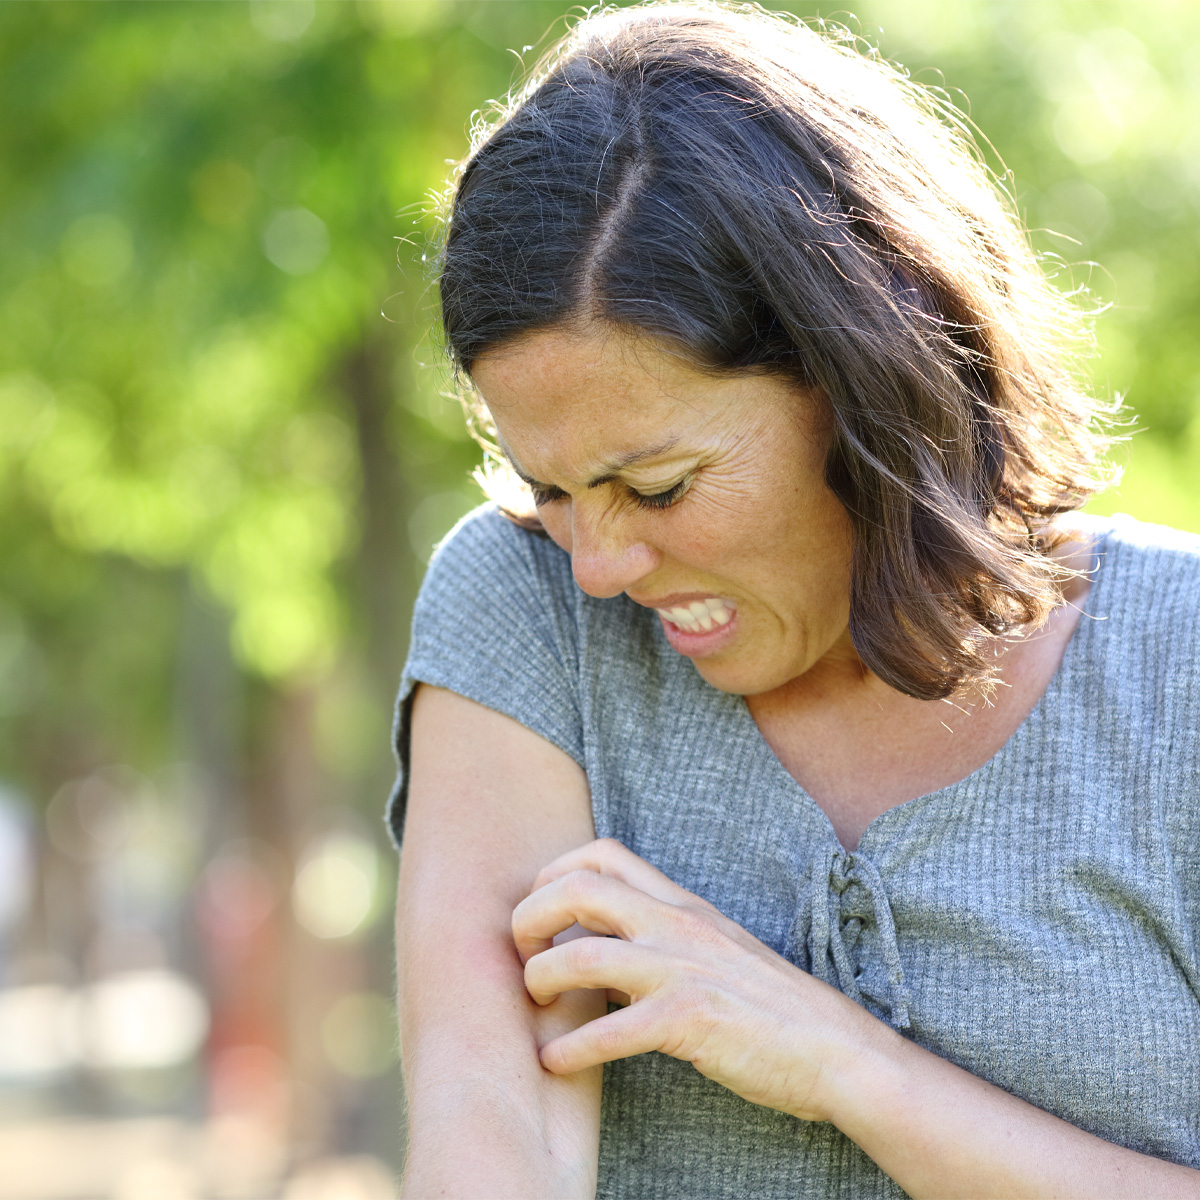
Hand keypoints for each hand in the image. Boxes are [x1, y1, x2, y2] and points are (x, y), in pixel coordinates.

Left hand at [511, 838, 881, 1122]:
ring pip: (580, 955)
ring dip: (540, 979)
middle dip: (530, 916)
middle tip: (522, 952)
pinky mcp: (689, 1020)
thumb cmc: (772, 1005)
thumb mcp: (715, 948)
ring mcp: (682, 969)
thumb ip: (662, 936)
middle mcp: (677, 924)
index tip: (538, 909)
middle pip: (577, 888)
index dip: (554, 872)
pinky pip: (608, 1032)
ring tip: (532, 1004)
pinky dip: (569, 1049)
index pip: (603, 853)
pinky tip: (554, 1062)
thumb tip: (600, 943)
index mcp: (683, 904)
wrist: (836, 1048)